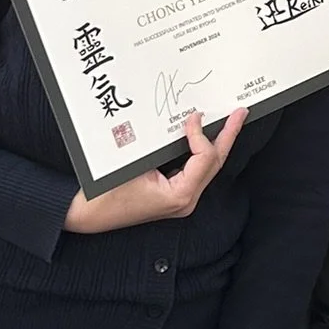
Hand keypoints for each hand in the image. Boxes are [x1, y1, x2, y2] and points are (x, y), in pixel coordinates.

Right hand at [64, 109, 246, 232]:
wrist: (88, 216)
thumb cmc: (106, 195)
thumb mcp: (135, 165)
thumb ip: (162, 147)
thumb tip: (184, 122)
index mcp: (180, 196)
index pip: (205, 159)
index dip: (202, 134)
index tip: (194, 116)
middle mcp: (186, 200)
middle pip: (215, 163)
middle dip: (228, 135)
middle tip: (240, 112)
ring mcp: (181, 199)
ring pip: (208, 167)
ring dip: (217, 142)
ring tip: (229, 121)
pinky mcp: (173, 194)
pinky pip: (195, 169)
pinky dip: (200, 150)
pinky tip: (203, 135)